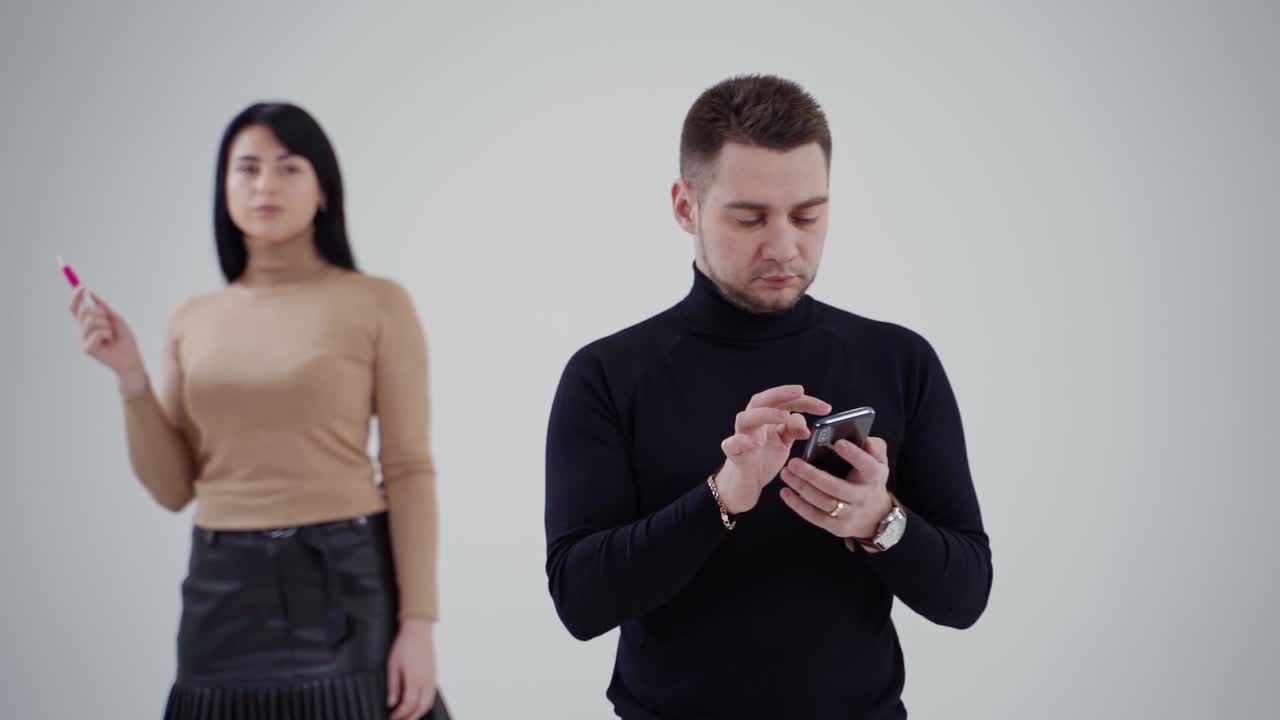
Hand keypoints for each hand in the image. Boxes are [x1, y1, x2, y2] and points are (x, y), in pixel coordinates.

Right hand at [68, 285, 146, 390]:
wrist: (131, 358)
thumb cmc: (125, 339)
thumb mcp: (115, 319)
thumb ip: (103, 307)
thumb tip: (91, 292)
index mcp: (88, 323)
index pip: (76, 307)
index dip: (76, 296)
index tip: (81, 286)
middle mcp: (83, 330)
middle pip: (84, 311)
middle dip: (102, 314)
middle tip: (111, 325)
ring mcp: (83, 339)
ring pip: (91, 320)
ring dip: (107, 325)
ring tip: (112, 336)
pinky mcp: (86, 348)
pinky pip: (96, 332)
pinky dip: (107, 335)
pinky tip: (110, 343)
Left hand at [387, 618, 436, 719]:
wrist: (419, 631)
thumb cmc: (405, 644)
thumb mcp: (393, 665)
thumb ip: (392, 686)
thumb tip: (391, 702)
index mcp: (414, 679)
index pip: (408, 705)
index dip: (399, 715)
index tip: (392, 717)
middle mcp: (426, 681)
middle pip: (421, 708)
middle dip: (410, 718)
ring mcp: (432, 678)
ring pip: (429, 703)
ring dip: (418, 713)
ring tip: (408, 716)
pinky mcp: (434, 675)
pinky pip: (432, 695)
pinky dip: (425, 704)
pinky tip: (417, 704)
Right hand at [714, 385, 831, 514]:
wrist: (744, 484)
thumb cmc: (762, 459)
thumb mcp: (783, 443)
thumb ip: (793, 430)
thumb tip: (806, 426)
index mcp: (766, 418)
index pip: (784, 402)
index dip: (805, 401)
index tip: (825, 408)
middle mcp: (753, 423)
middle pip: (762, 401)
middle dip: (781, 394)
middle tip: (799, 392)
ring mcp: (741, 437)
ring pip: (745, 418)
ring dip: (764, 414)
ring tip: (783, 418)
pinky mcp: (733, 453)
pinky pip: (732, 444)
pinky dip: (742, 441)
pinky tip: (755, 443)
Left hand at [779, 436, 892, 544]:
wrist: (876, 517)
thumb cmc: (870, 481)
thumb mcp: (879, 462)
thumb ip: (874, 447)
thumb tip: (864, 438)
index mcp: (873, 477)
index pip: (866, 465)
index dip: (853, 455)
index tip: (838, 443)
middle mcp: (862, 497)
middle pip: (836, 487)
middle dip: (812, 475)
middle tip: (794, 462)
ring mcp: (850, 514)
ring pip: (823, 502)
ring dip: (801, 487)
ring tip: (786, 473)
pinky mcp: (837, 526)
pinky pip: (815, 517)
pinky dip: (798, 505)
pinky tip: (785, 491)